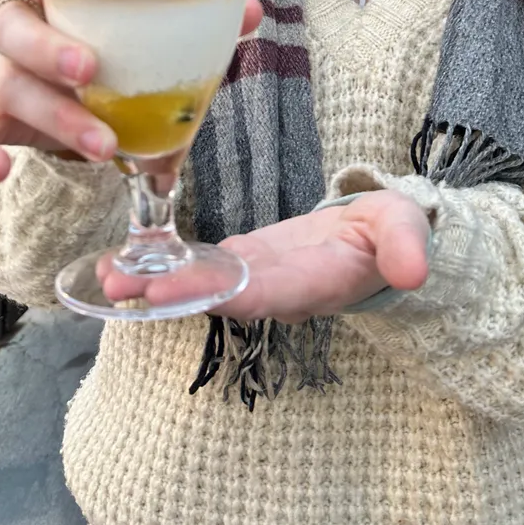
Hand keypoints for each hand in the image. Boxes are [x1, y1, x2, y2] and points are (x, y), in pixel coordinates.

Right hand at [0, 0, 262, 183]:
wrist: (101, 99)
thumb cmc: (127, 44)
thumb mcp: (161, 27)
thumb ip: (199, 16)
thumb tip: (250, 11)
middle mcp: (19, 21)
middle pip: (9, 23)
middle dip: (47, 47)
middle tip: (90, 70)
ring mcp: (3, 72)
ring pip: (7, 84)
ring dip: (55, 115)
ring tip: (103, 144)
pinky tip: (0, 171)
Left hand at [99, 190, 430, 321]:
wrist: (379, 240)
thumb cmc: (393, 233)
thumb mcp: (408, 230)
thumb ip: (407, 246)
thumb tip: (416, 269)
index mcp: (314, 283)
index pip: (262, 293)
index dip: (216, 294)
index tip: (171, 293)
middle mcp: (277, 289)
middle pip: (219, 294)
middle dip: (169, 292)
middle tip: (118, 285)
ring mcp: (258, 276)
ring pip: (203, 282)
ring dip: (155, 281)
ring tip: (107, 276)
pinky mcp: (246, 259)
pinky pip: (203, 264)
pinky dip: (166, 261)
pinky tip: (126, 257)